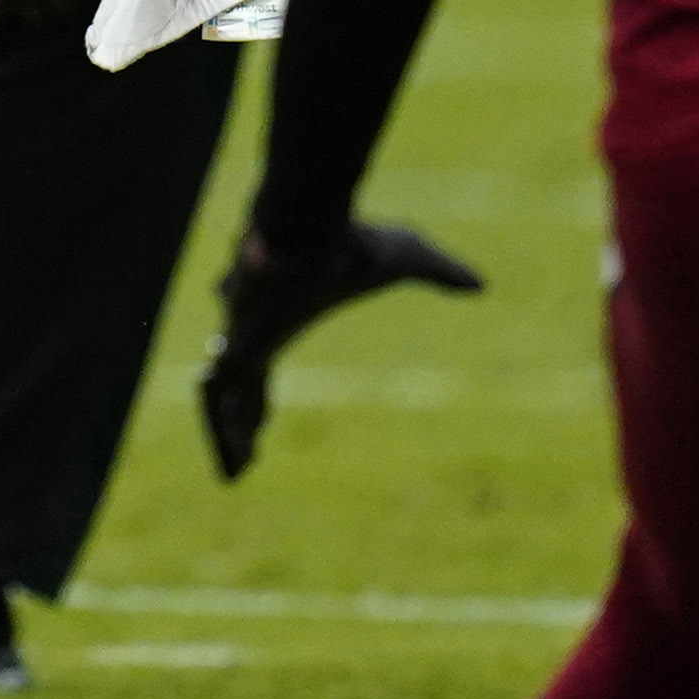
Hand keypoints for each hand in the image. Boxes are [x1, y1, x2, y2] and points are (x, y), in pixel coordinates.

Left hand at [199, 215, 485, 481]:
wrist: (315, 228)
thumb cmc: (357, 241)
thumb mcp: (408, 257)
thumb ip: (439, 273)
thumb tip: (481, 284)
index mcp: (280, 319)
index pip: (260, 363)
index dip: (259, 395)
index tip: (262, 423)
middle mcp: (251, 329)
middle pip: (235, 382)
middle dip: (237, 416)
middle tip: (245, 453)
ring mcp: (238, 336)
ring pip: (217, 393)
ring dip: (223, 431)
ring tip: (236, 470)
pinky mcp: (236, 343)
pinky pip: (217, 395)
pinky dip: (221, 429)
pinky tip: (235, 462)